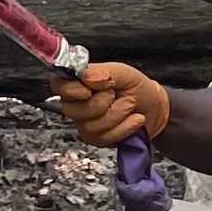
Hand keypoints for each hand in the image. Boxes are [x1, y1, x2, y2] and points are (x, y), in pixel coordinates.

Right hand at [53, 59, 170, 147]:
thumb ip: (103, 71)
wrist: (153, 106)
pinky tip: (133, 118)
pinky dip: (125, 127)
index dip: (71, 90)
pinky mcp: (96, 138)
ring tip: (128, 105)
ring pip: (91, 126)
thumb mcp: (122, 72)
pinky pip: (105, 137)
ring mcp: (85, 123)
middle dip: (101, 103)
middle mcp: (76, 103)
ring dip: (117, 114)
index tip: (88, 90)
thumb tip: (85, 76)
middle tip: (115, 94)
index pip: (58, 85)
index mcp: (78, 82)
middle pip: (73, 110)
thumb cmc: (135, 87)